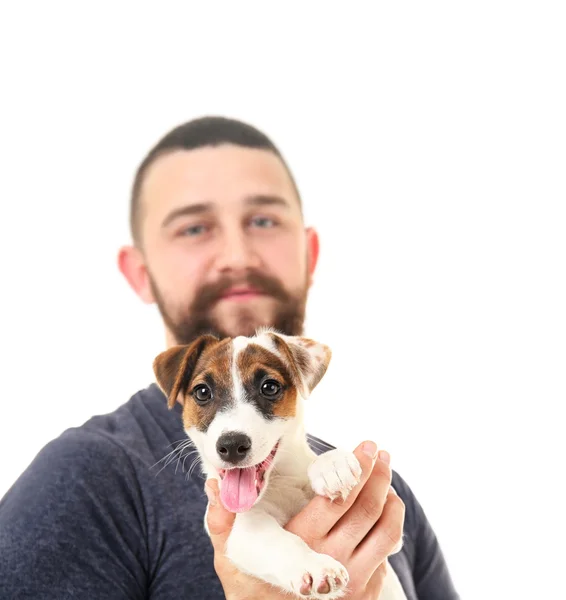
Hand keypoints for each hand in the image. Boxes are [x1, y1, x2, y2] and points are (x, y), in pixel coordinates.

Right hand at [205, 441, 404, 599]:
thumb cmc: (250, 583)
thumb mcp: (230, 554)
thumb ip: (222, 520)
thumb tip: (214, 483)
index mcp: (300, 541)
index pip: (337, 497)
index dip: (356, 468)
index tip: (365, 447)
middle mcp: (330, 560)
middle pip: (365, 508)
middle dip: (378, 473)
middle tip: (379, 450)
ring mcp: (352, 580)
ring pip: (385, 529)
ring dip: (391, 495)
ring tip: (386, 471)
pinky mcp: (365, 591)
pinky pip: (388, 551)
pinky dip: (392, 521)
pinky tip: (387, 504)